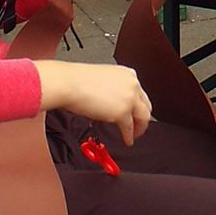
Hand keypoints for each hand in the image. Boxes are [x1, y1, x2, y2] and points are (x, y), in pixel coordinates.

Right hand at [37, 61, 152, 144]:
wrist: (70, 84)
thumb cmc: (78, 80)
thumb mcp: (104, 79)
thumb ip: (115, 89)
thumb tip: (115, 103)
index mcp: (128, 74)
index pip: (139, 93)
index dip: (138, 106)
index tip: (136, 113)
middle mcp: (132, 85)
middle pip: (145, 106)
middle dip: (142, 118)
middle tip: (139, 126)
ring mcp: (129, 98)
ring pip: (143, 117)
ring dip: (139, 129)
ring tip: (134, 135)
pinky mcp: (122, 112)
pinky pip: (129, 128)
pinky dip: (129, 136)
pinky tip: (127, 140)